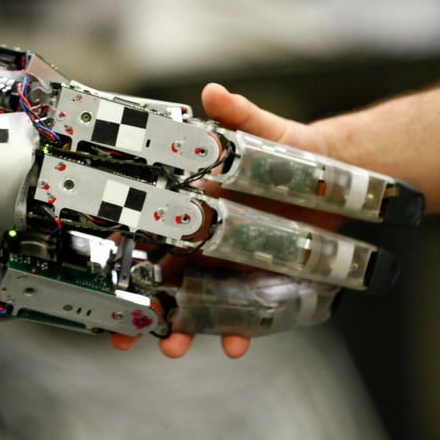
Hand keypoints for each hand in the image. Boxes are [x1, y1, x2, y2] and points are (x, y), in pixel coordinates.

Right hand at [110, 83, 344, 358]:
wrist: (335, 170)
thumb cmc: (290, 147)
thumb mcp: (261, 129)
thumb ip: (237, 114)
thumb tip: (214, 92)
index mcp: (193, 203)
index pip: (148, 232)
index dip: (122, 256)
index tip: (104, 277)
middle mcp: (204, 237)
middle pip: (162, 278)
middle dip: (140, 308)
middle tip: (122, 337)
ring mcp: (229, 262)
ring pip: (196, 302)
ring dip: (182, 328)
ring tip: (173, 347)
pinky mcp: (259, 278)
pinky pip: (243, 310)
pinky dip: (238, 330)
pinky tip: (236, 345)